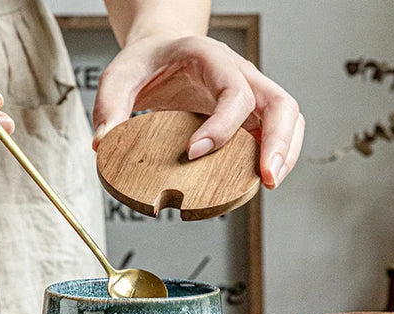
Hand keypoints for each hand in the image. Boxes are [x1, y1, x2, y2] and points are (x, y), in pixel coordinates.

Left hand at [92, 34, 303, 188]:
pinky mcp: (254, 115)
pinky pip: (281, 133)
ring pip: (290, 118)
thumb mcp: (121, 74)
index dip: (221, 126)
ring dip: (285, 153)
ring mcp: (253, 94)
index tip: (194, 154)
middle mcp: (241, 73)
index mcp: (211, 58)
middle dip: (277, 144)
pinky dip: (280, 156)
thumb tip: (104, 143)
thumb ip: (109, 105)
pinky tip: (263, 178)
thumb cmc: (148, 62)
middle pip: (280, 103)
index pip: (233, 91)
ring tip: (269, 183)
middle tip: (266, 179)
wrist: (165, 50)